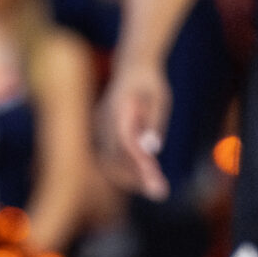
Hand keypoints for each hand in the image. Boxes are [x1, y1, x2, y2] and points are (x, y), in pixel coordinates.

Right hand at [96, 59, 172, 198]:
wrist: (132, 67)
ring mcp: (97, 126)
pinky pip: (107, 157)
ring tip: (154, 183)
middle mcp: (103, 120)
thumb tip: (151, 149)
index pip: (126, 145)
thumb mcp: (160, 99)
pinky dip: (122, 169)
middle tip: (159, 190)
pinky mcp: (98, 132)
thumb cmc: (149, 83)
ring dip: (129, 177)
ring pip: (107, 162)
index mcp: (118, 109)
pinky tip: (142, 174)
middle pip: (114, 159)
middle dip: (135, 178)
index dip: (141, 167)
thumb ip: (154, 123)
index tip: (157, 184)